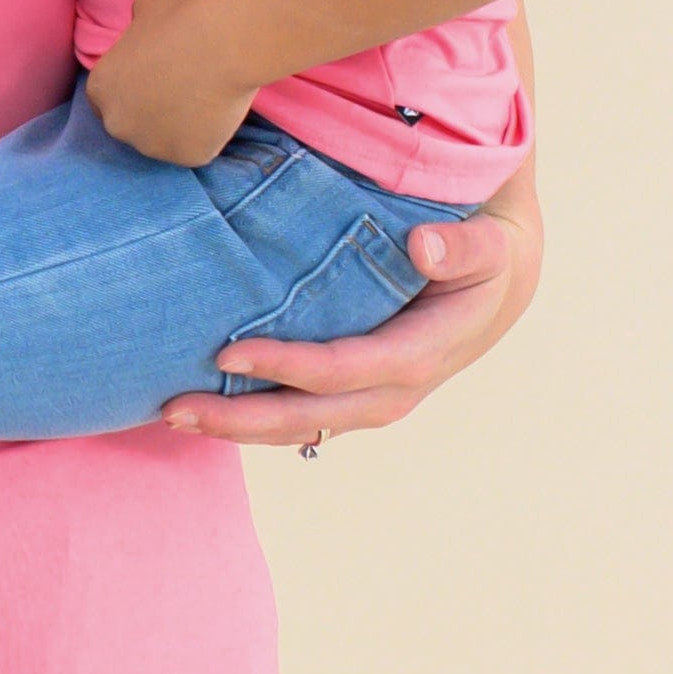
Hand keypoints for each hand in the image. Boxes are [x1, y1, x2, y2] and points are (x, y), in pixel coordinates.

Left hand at [86, 0, 257, 166]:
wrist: (223, 42)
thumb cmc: (182, 17)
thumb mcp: (147, 5)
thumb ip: (138, 22)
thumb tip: (144, 22)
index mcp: (100, 89)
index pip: (108, 98)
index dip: (132, 89)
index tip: (154, 79)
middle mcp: (117, 124)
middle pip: (132, 125)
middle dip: (151, 112)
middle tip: (181, 90)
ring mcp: (152, 146)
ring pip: (164, 140)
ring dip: (178, 126)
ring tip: (203, 97)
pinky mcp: (187, 157)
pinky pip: (196, 148)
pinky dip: (207, 135)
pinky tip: (219, 109)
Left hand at [158, 182, 542, 444]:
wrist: (499, 284)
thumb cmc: (487, 257)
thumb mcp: (489, 246)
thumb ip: (462, 247)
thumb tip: (422, 247)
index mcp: (418, 356)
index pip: (341, 370)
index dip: (284, 366)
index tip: (227, 351)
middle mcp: (391, 392)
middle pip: (307, 416)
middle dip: (240, 419)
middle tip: (173, 409)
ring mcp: (371, 401)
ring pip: (297, 427)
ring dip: (236, 427)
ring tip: (173, 416)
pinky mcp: (354, 397)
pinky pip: (300, 417)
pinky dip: (253, 417)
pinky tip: (207, 407)